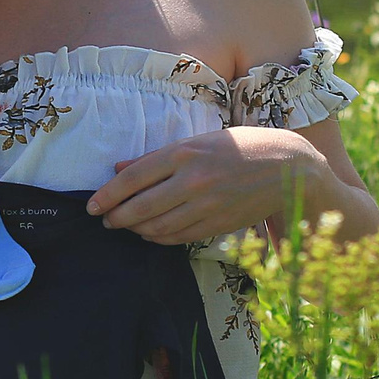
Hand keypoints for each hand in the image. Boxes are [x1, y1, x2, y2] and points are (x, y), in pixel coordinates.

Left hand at [86, 127, 334, 245]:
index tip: (91, 205)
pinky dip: (159, 238)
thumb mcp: (198, 141)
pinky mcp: (218, 224)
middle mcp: (193, 180)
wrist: (287, 168)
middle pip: (141, 207)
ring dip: (135, 229)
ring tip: (125, 226)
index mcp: (185, 152)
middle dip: (116, 217)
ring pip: (157, 227)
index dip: (107, 195)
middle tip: (105, 219)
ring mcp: (207, 206)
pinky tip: (150, 233)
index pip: (133, 178)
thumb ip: (156, 157)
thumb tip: (118, 167)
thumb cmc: (239, 148)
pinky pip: (178, 237)